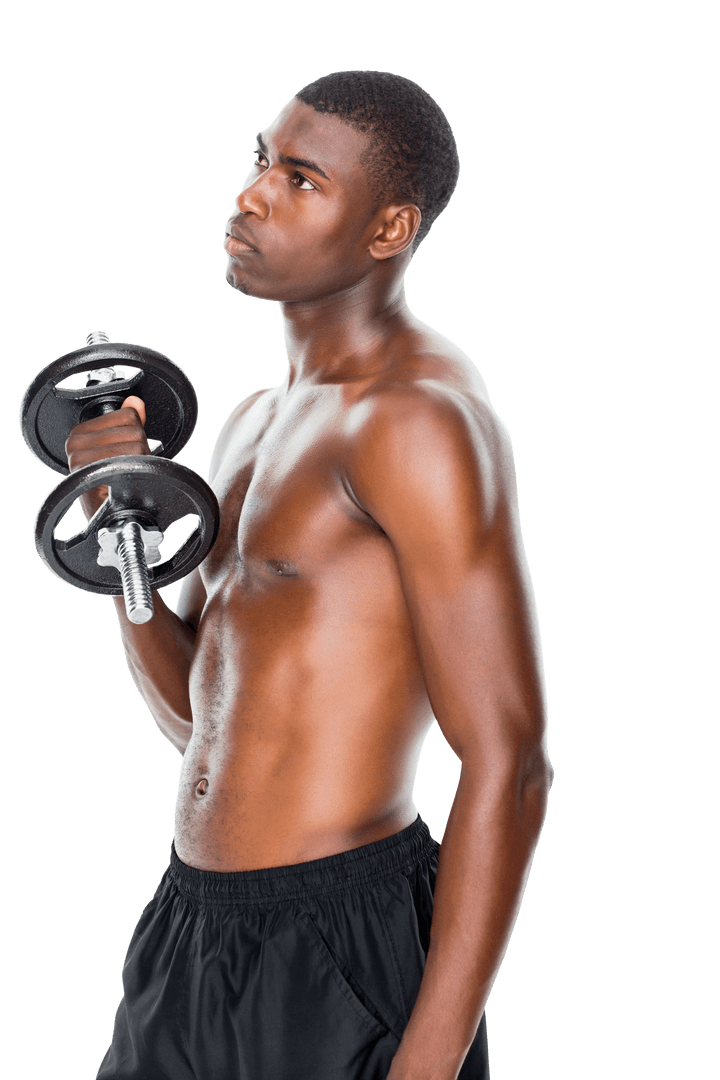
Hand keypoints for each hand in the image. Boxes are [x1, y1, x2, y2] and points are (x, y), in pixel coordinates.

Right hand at [65, 395, 148, 519]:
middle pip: (134, 428)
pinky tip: (123, 480)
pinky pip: (132, 457)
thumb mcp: (121, 448)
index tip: (122, 455)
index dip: (135, 435)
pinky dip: (137, 469)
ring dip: (140, 462)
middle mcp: (75, 442)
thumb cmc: (112, 488)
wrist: (106, 520)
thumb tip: (135, 402)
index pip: (128, 414)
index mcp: (80, 432)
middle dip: (139, 450)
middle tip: (124, 469)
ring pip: (137, 442)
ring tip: (124, 475)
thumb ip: (129, 422)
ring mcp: (80, 456)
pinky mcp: (90, 469)